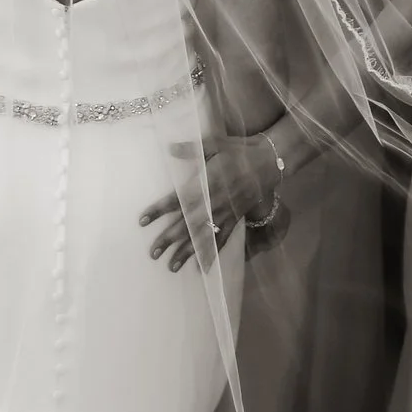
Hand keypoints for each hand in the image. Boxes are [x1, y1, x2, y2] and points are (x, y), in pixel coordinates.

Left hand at [139, 134, 280, 272]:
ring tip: (172, 267)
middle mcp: (213, 203)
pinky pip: (222, 240)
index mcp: (205, 183)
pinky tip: (201, 267)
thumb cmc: (239, 151)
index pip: (176, 200)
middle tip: (153, 252)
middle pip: (186, 224)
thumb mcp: (215, 143)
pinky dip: (212, 254)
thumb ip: (191, 149)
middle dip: (169, 239)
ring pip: (203, 236)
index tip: (142, 221)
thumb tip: (169, 148)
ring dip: (187, 252)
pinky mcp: (235, 220)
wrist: (268, 162)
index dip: (159, 211)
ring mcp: (225, 214)